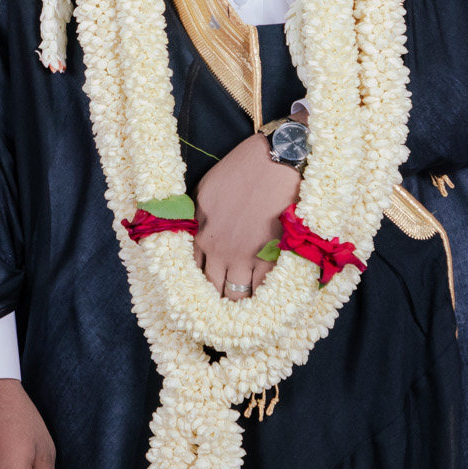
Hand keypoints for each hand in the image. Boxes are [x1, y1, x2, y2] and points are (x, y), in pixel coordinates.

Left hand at [193, 133, 299, 300]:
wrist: (276, 161)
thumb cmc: (241, 169)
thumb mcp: (206, 190)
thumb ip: (197, 219)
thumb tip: (194, 238)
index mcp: (199, 232)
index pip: (191, 272)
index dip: (198, 284)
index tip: (205, 291)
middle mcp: (217, 249)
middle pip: (212, 288)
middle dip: (217, 298)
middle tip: (224, 306)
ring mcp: (244, 256)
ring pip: (236, 295)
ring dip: (239, 300)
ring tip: (245, 307)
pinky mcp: (269, 258)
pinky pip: (261, 290)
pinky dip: (262, 296)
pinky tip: (265, 300)